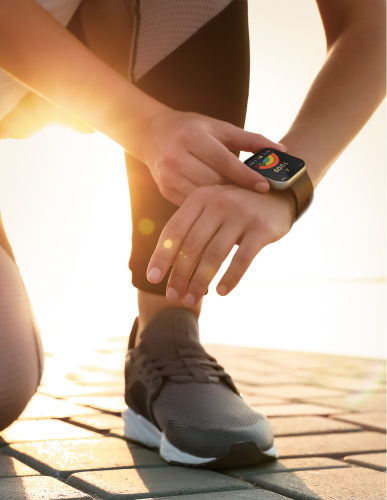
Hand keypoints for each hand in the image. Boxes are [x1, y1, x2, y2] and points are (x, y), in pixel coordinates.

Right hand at [138, 108, 286, 205]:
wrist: (152, 134)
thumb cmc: (192, 129)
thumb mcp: (219, 127)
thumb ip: (250, 139)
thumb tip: (281, 150)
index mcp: (191, 136)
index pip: (223, 160)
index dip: (245, 175)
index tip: (265, 186)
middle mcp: (176, 156)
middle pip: (213, 182)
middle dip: (236, 191)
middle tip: (256, 198)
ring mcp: (169, 175)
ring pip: (203, 196)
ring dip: (223, 202)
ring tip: (242, 204)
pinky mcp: (165, 190)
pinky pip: (193, 203)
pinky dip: (209, 206)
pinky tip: (222, 208)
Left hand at [147, 184, 295, 303]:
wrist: (279, 194)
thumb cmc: (237, 208)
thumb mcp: (211, 209)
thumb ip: (191, 229)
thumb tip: (168, 264)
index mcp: (201, 197)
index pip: (174, 230)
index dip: (161, 256)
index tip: (153, 279)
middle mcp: (219, 202)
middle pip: (192, 245)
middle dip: (180, 275)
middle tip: (173, 296)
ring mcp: (241, 214)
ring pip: (214, 255)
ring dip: (200, 281)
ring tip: (191, 299)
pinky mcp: (261, 228)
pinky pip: (242, 259)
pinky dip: (230, 278)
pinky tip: (221, 292)